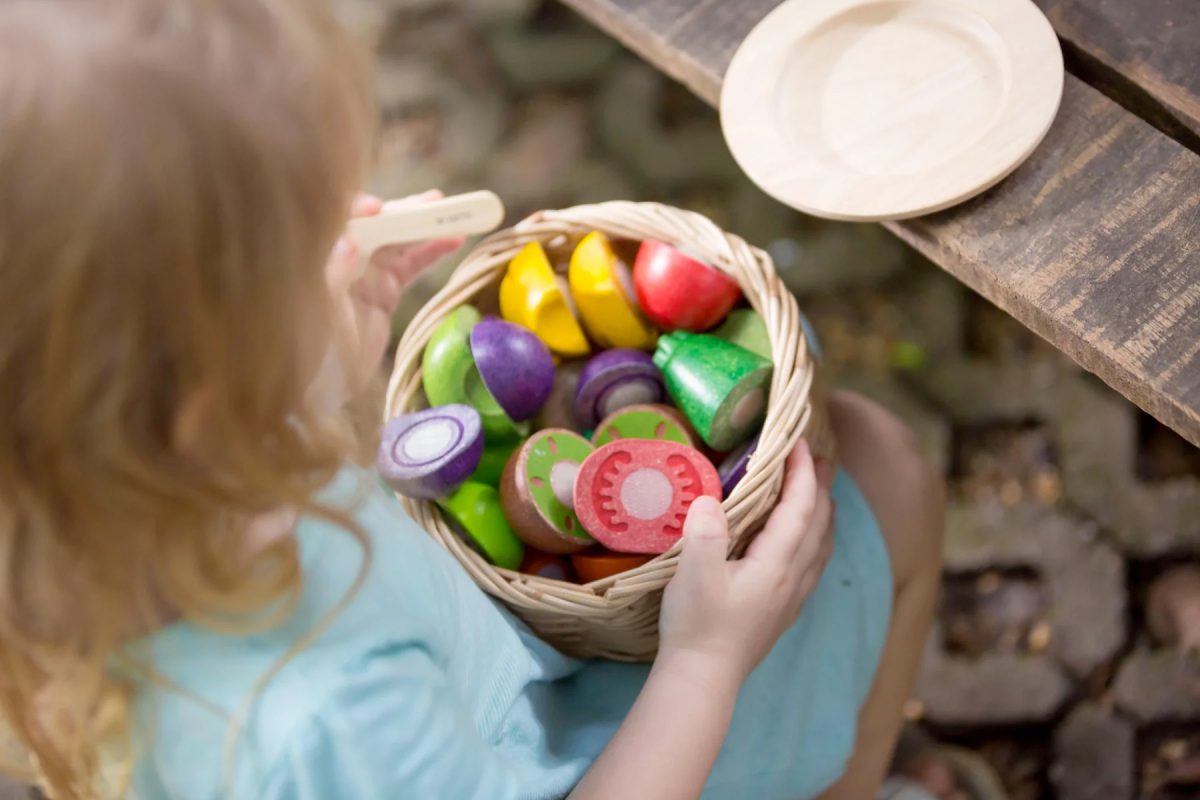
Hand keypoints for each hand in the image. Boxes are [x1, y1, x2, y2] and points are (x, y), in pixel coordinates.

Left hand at [324, 191, 463, 394]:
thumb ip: (332, 276)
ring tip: (453, 212)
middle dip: (404, 211)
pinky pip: (410, 265)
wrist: (313, 388)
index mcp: (318, 253)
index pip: (339, 221)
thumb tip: (350, 241)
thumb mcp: (314, 313)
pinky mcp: (383, 293)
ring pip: (399, 241)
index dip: (360, 211)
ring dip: (425, 225)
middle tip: (436, 200)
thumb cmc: (301, 348)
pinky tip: (454, 238)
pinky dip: (431, 250)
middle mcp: (341, 257)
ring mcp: (364, 274)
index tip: (378, 210)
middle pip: (376, 225)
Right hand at [658, 440, 835, 683]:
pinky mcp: (782, 611)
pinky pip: (812, 565)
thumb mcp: (693, 575)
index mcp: (776, 564)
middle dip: (818, 487)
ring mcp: (791, 597)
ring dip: (822, 513)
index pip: (799, 508)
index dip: (802, 473)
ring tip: (818, 493)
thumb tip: (710, 498)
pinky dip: (817, 540)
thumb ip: (705, 533)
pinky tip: (806, 544)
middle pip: (819, 524)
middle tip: (814, 456)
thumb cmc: (696, 626)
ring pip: (821, 546)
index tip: (799, 442)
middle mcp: (793, 578)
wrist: (702, 680)